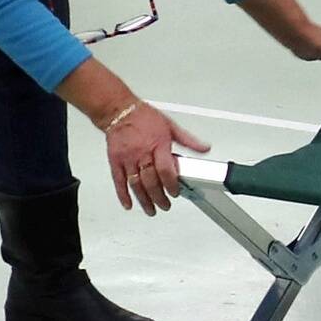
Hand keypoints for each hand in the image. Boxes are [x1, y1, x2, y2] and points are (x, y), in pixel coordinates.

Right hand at [103, 98, 191, 216]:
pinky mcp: (115, 161)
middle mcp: (142, 153)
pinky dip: (123, 194)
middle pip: (151, 181)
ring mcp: (128, 158)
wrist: (118, 110)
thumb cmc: (144, 117)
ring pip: (136, 184)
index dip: (171, 184)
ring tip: (151, 210)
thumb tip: (204, 148)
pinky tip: (128, 204)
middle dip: (159, 197)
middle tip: (165, 205)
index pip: (166, 170)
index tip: (176, 192)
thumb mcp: (171, 126)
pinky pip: (119, 180)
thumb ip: (188, 140)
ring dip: (144, 200)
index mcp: (158, 145)